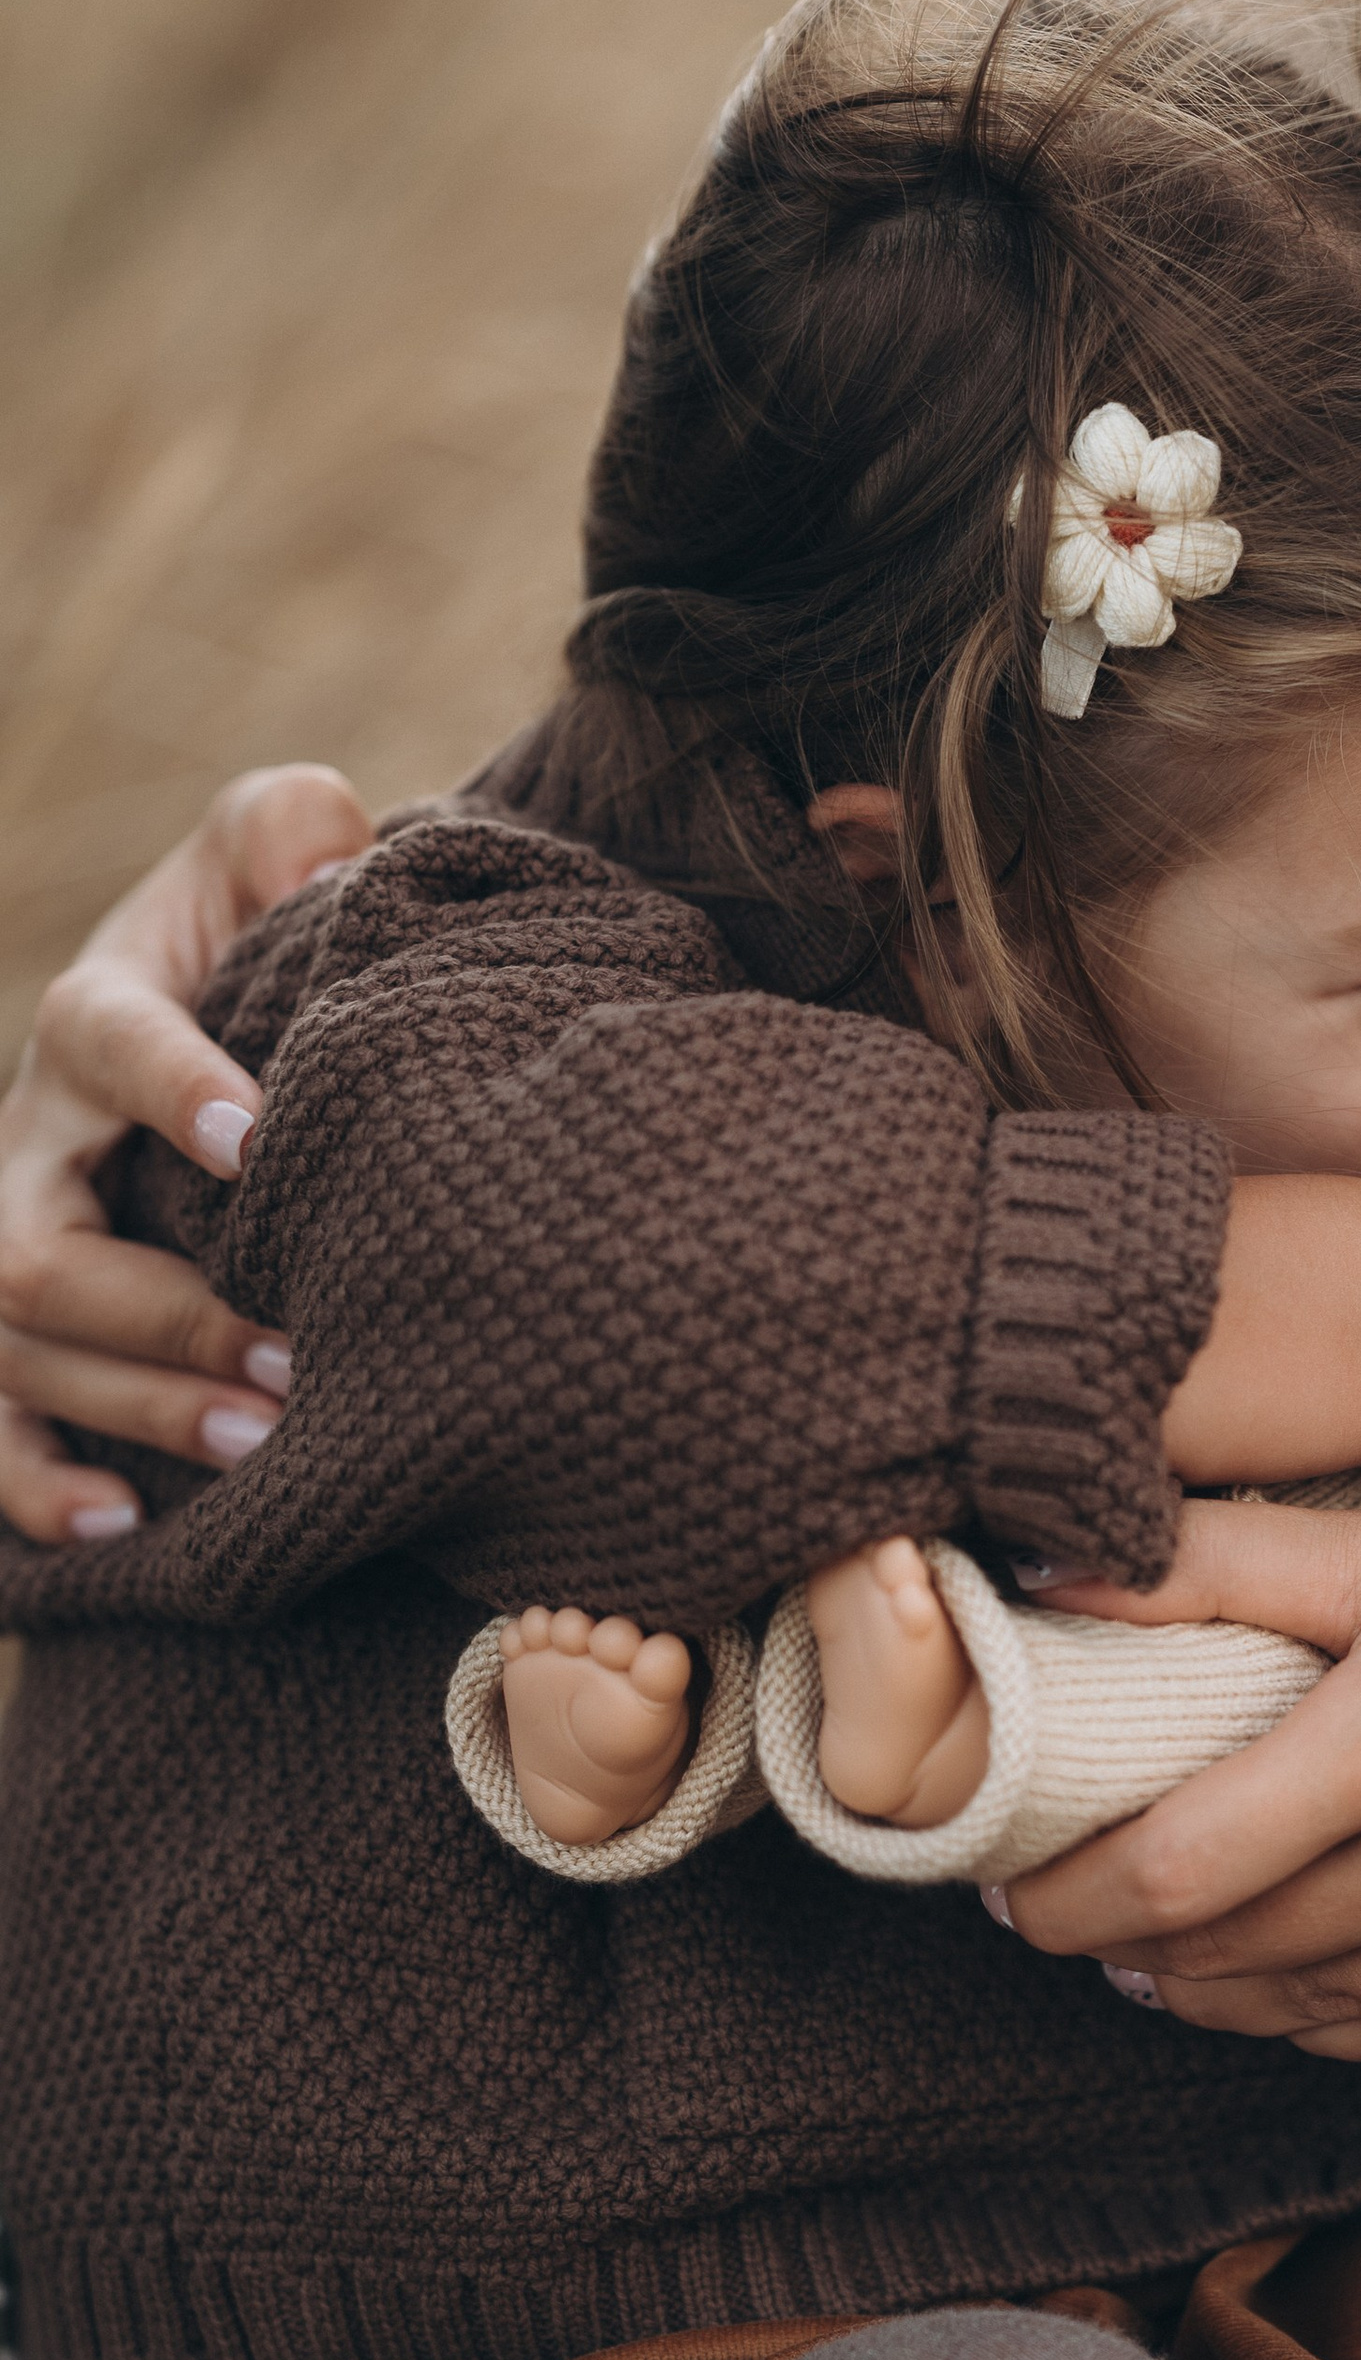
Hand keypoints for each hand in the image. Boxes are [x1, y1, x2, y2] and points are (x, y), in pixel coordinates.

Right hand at [0, 765, 371, 1538]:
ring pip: (15, 1348)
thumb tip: (331, 850)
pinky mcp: (24, 1333)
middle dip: (161, 1311)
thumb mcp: (281, 849)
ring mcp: (14, 1244)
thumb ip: (295, 832)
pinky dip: (35, 1486)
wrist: (245, 1013)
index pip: (108, 1040)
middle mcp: (30, 1141)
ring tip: (259, 1443)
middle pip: (38, 1247)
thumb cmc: (271, 933)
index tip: (257, 1133)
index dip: (170, 1083)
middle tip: (297, 1355)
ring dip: (132, 1407)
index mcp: (95, 1016)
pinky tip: (121, 1527)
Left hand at [1002, 1470, 1360, 2065]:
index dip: (1063, 1899)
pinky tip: (1308, 1956)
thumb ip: (1227, 1562)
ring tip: (1174, 1937)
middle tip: (1073, 1905)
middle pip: (1225, 1960)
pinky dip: (1340, 2008)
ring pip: (1309, 2016)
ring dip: (1223, 1985)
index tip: (1011, 1886)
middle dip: (1125, 1944)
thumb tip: (1045, 1563)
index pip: (1169, 1874)